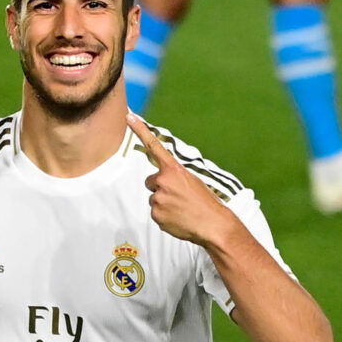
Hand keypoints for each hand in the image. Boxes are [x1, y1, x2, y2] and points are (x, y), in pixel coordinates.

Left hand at [126, 113, 238, 246]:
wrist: (213, 225)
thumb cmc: (205, 202)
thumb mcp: (192, 181)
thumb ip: (173, 177)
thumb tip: (160, 183)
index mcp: (174, 170)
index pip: (154, 146)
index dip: (140, 130)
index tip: (129, 116)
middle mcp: (163, 181)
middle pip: (151, 181)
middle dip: (161, 187)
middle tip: (178, 196)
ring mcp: (158, 199)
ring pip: (154, 198)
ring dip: (164, 203)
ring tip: (181, 209)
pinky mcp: (156, 215)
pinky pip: (156, 213)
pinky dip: (165, 216)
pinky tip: (178, 218)